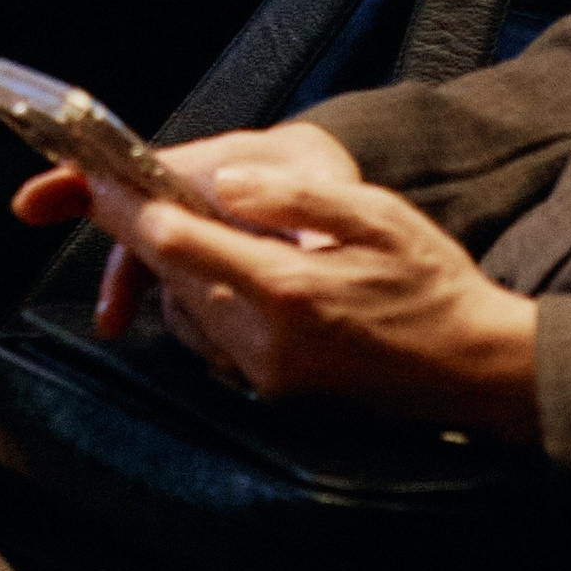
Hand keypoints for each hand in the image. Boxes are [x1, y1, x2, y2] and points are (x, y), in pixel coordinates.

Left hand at [26, 132, 541, 435]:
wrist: (474, 369)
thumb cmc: (431, 283)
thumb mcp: (376, 217)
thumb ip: (294, 199)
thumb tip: (221, 183)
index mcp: (286, 290)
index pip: (176, 242)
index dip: (128, 205)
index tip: (96, 176)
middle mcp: (264, 342)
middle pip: (171, 276)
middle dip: (147, 230)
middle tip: (128, 188)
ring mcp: (265, 376)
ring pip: (186, 309)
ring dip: (178, 268)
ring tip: (198, 228)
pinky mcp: (271, 394)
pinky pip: (211, 339)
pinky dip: (204, 302)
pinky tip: (232, 277)